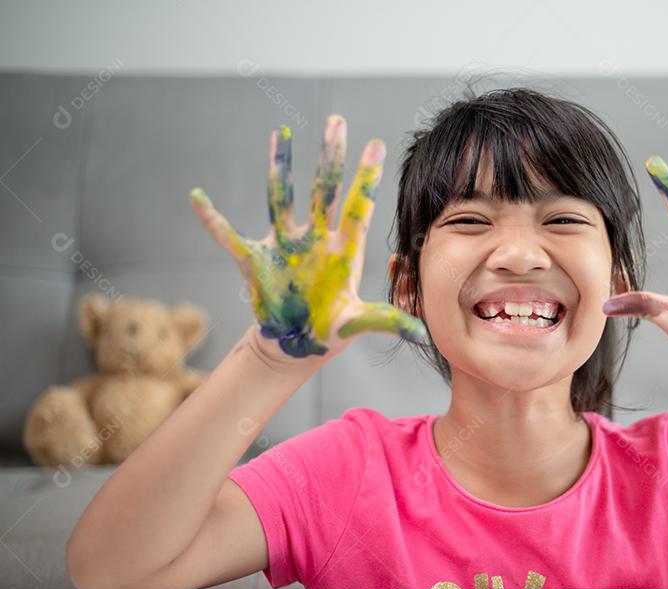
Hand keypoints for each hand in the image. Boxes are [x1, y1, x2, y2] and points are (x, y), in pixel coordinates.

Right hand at [189, 114, 427, 361]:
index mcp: (343, 250)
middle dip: (330, 157)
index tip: (377, 144)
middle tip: (337, 121)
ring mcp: (284, 245)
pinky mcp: (256, 259)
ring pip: (281, 198)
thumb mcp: (359, 323)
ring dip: (280, 166)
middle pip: (323, 190)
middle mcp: (315, 239)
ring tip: (282, 133)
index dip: (366, 178)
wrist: (297, 343)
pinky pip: (228, 236)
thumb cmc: (332, 328)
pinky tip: (197, 198)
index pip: (357, 207)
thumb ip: (388, 322)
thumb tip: (422, 335)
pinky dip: (211, 220)